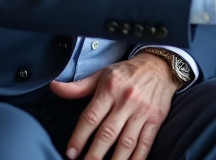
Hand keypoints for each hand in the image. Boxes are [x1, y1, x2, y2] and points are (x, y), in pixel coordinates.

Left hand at [48, 54, 179, 159]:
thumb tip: (54, 87)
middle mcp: (126, 100)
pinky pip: (145, 143)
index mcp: (110, 88)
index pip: (91, 117)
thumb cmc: (127, 72)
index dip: (79, 137)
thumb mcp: (102, 74)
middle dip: (94, 155)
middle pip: (107, 133)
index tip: (71, 153)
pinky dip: (137, 159)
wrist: (160, 65)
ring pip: (126, 142)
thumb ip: (78, 86)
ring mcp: (143, 111)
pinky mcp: (156, 119)